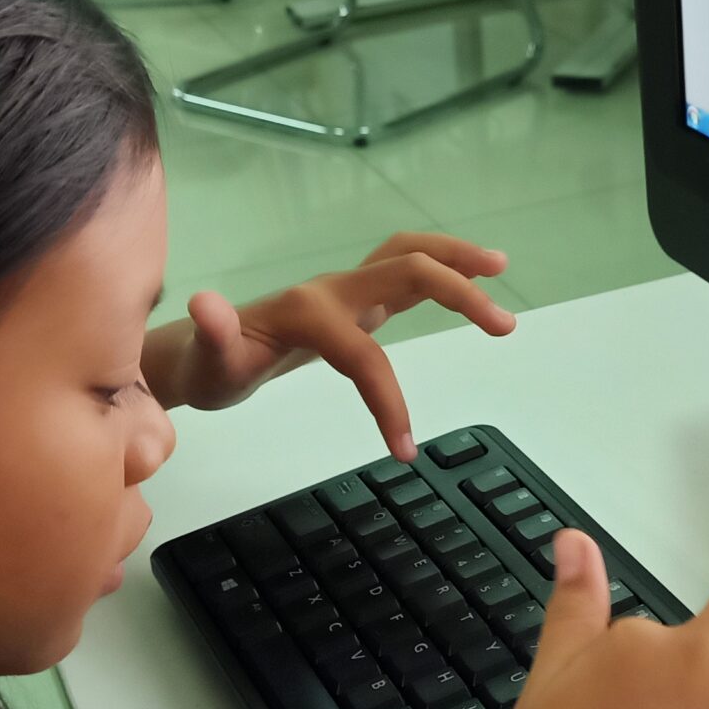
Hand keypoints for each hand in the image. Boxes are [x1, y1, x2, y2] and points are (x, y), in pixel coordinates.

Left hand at [142, 233, 514, 460]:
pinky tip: (469, 278)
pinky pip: (402, 273)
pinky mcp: (352, 300)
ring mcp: (345, 290)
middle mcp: (334, 290)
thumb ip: (213, 336)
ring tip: (500, 267)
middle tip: (504, 324)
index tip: (405, 451)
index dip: (389, 401)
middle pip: (406, 270)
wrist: (204, 352)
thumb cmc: (211, 367)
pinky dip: (440, 269)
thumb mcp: (207, 362)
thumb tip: (206, 305)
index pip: (366, 354)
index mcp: (309, 312)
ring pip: (407, 256)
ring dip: (455, 260)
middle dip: (457, 293)